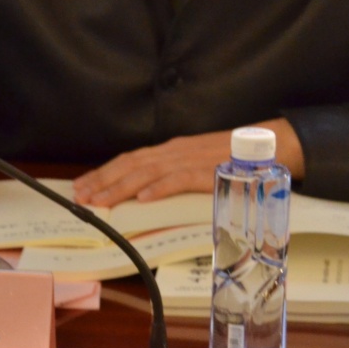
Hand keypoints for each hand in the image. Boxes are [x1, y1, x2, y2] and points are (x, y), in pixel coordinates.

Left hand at [72, 118, 304, 206]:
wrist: (267, 147)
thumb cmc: (233, 160)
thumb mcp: (197, 165)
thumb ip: (175, 177)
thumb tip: (151, 195)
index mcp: (172, 150)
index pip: (131, 159)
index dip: (104, 172)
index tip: (83, 185)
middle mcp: (176, 151)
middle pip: (131, 164)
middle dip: (103, 180)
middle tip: (81, 196)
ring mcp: (191, 159)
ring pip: (148, 172)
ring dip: (121, 186)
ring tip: (101, 200)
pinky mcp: (207, 170)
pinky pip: (179, 179)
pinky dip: (160, 188)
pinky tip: (144, 199)